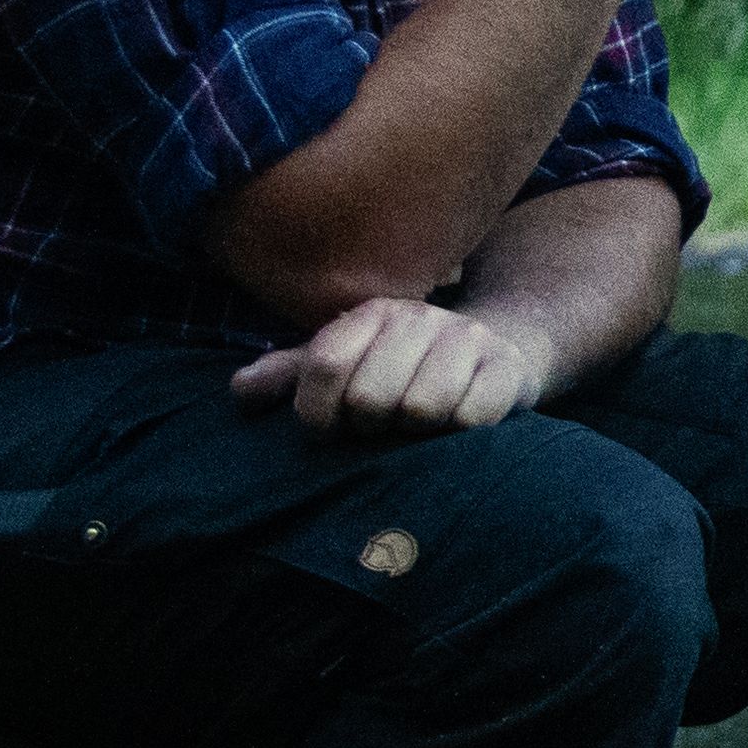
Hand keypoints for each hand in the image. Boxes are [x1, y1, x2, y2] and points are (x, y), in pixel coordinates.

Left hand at [230, 293, 546, 441]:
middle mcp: (418, 318)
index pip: (324, 364)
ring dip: (416, 434)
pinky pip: (472, 416)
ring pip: (422, 409)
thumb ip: (292, 375)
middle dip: (371, 427)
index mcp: (371, 313)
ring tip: (418, 428)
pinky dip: (460, 433)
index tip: (328, 429)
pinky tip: (458, 426)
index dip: (317, 412)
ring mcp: (467, 340)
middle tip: (382, 427)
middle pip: (370, 397)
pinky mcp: (507, 369)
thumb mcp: (349, 362)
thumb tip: (240, 392)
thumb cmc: (405, 366)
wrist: (497, 349)